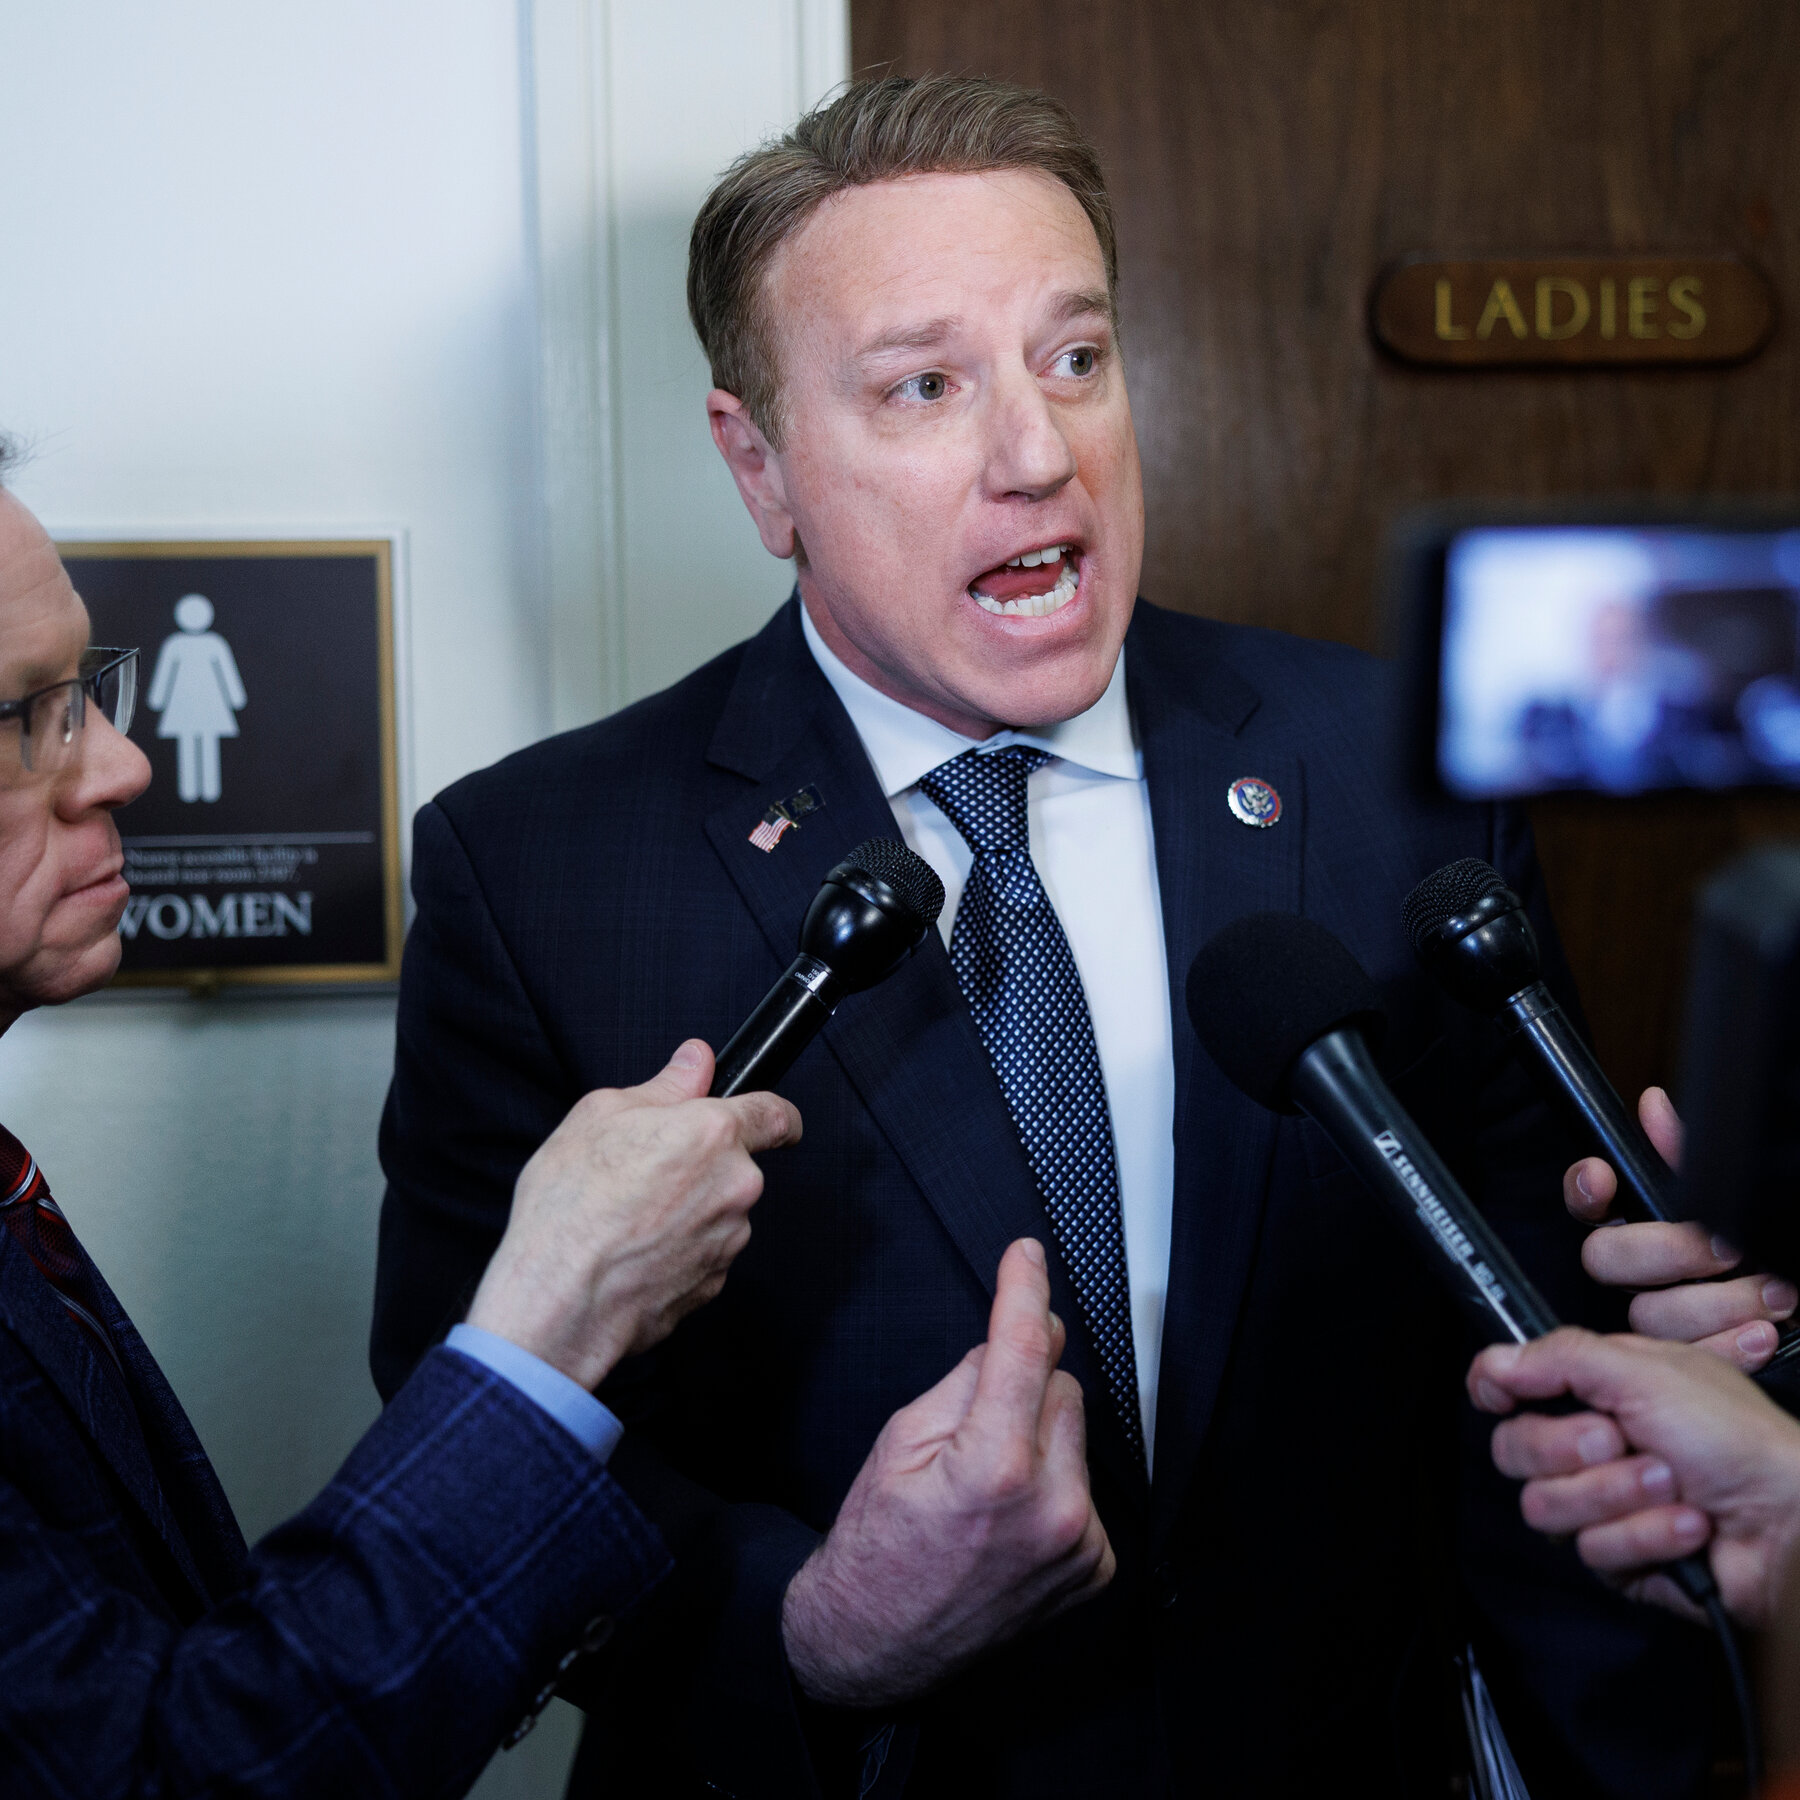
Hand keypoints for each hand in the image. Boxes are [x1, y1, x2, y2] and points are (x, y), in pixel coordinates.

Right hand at [466, 1040, 800, 1390]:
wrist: (559, 1300)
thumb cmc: (570, 1208)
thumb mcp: (600, 1115)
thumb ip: (663, 1086)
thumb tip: (696, 1062)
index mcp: (713, 1134)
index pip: (776, 1115)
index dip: (777, 1114)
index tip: (775, 1122)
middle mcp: (735, 1186)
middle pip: (736, 1166)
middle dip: (701, 1167)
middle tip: (645, 1173)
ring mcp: (728, 1240)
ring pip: (718, 1212)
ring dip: (688, 1211)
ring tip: (627, 1218)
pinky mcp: (712, 1284)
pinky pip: (703, 1253)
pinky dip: (677, 1250)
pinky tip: (633, 1252)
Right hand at [781, 1238, 1114, 1706]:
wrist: (875, 1643)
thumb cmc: (878, 1543)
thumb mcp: (902, 1439)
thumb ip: (967, 1380)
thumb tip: (1017, 1335)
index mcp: (995, 1467)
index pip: (1025, 1348)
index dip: (1024, 1291)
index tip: (1027, 1255)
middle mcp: (1051, 1507)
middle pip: (1061, 1385)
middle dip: (1021, 1386)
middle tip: (970, 1428)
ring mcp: (1078, 1543)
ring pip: (1076, 1432)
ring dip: (1039, 1435)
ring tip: (987, 1484)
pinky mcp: (1094, 1566)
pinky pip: (1084, 1483)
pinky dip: (1053, 1482)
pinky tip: (1010, 1515)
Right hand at [1469, 1327, 1799, 1625]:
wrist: (1789, 1522)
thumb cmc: (1738, 1438)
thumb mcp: (1646, 1372)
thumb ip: (1560, 1357)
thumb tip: (1493, 1361)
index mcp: (1595, 1390)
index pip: (1510, 1386)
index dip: (1496, 1390)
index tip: (1503, 1395)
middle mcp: (1591, 1444)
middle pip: (1514, 1449)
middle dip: (1567, 1448)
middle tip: (1619, 1438)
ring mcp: (1601, 1503)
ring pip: (1546, 1506)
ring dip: (1615, 1494)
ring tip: (1671, 1485)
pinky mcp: (1618, 1557)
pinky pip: (1593, 1551)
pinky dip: (1646, 1535)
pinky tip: (1687, 1525)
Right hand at [1564, 1085, 1794, 1371]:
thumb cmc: (1779, 1245)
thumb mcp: (1745, 1195)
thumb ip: (1690, 1154)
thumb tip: (1653, 1106)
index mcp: (1647, 1223)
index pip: (1588, 1203)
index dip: (1585, 1190)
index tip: (1604, 1179)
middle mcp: (1648, 1271)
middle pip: (1605, 1260)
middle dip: (1665, 1252)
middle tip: (1724, 1249)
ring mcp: (1669, 1317)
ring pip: (1648, 1315)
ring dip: (1715, 1304)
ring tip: (1775, 1293)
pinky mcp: (1693, 1361)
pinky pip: (1685, 1360)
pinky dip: (1729, 1347)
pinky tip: (1764, 1331)